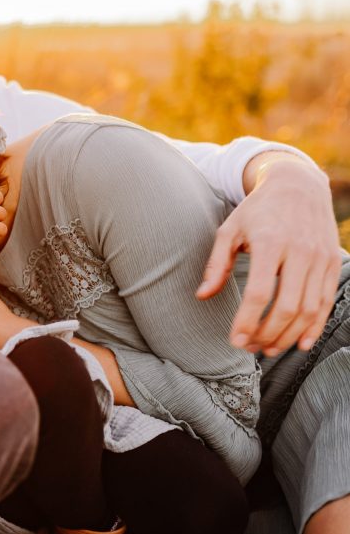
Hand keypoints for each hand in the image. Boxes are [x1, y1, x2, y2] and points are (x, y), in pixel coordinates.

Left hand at [197, 157, 341, 355]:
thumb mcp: (230, 230)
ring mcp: (321, 258)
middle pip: (288, 306)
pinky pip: (326, 302)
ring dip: (289, 335)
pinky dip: (315, 326)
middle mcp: (300, 251)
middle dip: (268, 334)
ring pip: (310, 309)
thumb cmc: (256, 210)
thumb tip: (202, 295)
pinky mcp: (333, 263)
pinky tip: (299, 342)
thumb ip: (217, 264)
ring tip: (268, 348)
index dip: (247, 321)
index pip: (261, 292)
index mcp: (271, 242)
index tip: (235, 340)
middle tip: (250, 347)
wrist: (297, 185)